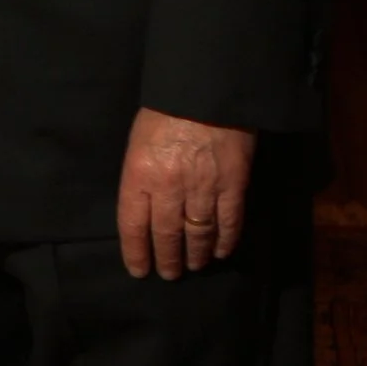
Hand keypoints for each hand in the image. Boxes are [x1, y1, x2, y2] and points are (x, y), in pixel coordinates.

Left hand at [116, 105, 253, 280]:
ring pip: (198, 235)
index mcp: (139, 173)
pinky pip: (228, 224)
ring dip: (195, 256)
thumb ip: (140, 177)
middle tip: (169, 273)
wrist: (206, 92)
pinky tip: (220, 252)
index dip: (136, 251)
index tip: (139, 270)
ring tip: (192, 266)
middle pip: (166, 235)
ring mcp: (203, 189)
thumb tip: (144, 211)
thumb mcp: (138, 142)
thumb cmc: (164, 113)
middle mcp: (169, 187)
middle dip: (167, 259)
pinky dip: (224, 243)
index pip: (133, 224)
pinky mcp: (233, 187)